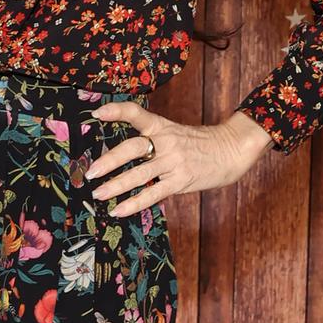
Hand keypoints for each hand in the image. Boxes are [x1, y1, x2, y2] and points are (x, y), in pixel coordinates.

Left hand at [83, 100, 272, 216]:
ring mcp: (174, 162)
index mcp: (162, 126)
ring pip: (140, 174)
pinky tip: (119, 210)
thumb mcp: (175, 133)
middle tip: (91, 172)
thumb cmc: (199, 144)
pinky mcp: (181, 180)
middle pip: (133, 148)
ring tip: (98, 194)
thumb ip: (153, 140)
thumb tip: (122, 155)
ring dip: (116, 185)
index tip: (97, 114)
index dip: (117, 112)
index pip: (137, 114)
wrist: (230, 150)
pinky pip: (154, 193)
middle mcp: (166, 142)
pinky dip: (134, 203)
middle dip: (110, 161)